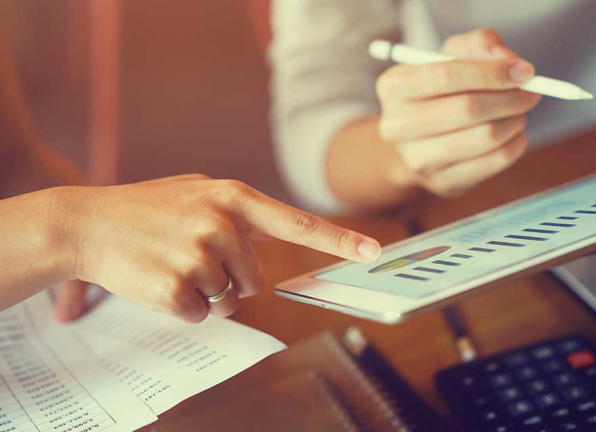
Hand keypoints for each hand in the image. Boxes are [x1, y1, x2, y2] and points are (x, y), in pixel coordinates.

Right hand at [54, 174, 381, 322]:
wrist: (85, 222)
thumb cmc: (146, 208)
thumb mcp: (197, 192)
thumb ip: (240, 213)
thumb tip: (273, 243)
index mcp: (232, 197)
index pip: (297, 223)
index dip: (338, 240)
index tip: (373, 251)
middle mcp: (221, 223)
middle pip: (256, 281)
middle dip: (230, 279)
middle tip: (192, 257)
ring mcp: (199, 255)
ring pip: (229, 301)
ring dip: (206, 292)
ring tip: (172, 264)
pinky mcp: (177, 288)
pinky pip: (202, 315)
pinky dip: (184, 307)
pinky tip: (159, 280)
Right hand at [376, 29, 539, 195]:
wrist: (419, 140)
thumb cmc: (440, 89)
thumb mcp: (453, 55)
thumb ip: (480, 45)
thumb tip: (508, 62)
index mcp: (394, 86)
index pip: (446, 75)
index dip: (490, 72)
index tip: (523, 71)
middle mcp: (397, 126)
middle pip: (466, 109)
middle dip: (509, 99)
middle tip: (530, 93)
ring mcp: (417, 160)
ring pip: (484, 138)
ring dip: (514, 121)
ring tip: (519, 113)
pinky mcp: (442, 183)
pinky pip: (492, 163)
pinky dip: (514, 146)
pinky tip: (515, 135)